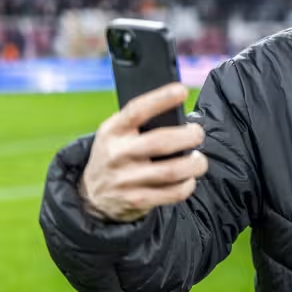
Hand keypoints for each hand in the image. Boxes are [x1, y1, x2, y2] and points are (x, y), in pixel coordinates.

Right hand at [79, 83, 207, 222]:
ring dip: (195, 164)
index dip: (161, 99)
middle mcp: (117, 154)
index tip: (182, 90)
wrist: (92, 196)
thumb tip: (179, 114)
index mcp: (112, 131)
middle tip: (197, 134)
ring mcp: (126, 180)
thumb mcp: (116, 134)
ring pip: (172, 171)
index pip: (137, 111)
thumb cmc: (116, 156)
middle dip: (189, 136)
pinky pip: (173, 193)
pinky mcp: (137, 200)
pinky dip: (188, 185)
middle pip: (160, 142)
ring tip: (199, 160)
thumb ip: (139, 123)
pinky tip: (189, 179)